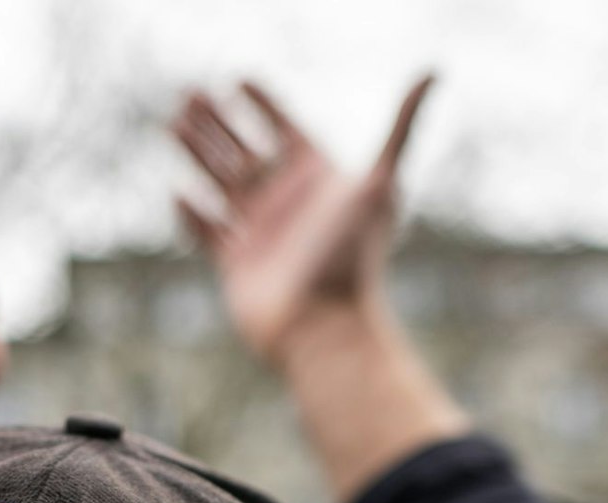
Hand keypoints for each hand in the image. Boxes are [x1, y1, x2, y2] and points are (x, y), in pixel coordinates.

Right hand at [172, 78, 432, 366]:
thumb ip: (402, 127)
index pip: (285, 130)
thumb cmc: (353, 257)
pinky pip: (207, 231)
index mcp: (317, 180)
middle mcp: (288, 204)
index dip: (263, 104)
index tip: (239, 78)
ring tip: (173, 123)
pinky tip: (177, 191)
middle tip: (189, 92)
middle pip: (245, 151)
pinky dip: (191, 214)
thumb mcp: (380, 184)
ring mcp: (260, 232)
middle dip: (217, 122)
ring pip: (221, 183)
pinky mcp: (236, 263)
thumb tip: (433, 70)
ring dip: (197, 153)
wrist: (324, 326)